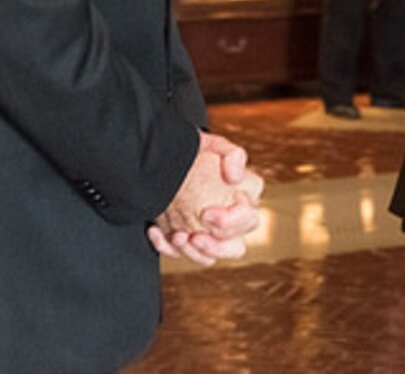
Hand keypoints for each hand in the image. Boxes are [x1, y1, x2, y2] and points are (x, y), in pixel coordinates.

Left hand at [148, 132, 264, 265]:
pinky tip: (155, 230)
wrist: (166, 158)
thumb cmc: (195, 152)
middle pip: (235, 248)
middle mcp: (229, 222)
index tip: (206, 213)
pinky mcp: (185, 239)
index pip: (249, 220)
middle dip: (215, 246)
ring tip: (177, 236)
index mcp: (242, 200)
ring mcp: (207, 233)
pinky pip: (178, 254)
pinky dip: (165, 246)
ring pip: (209, 258)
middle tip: (194, 235)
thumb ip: (232, 154)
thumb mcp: (213, 145)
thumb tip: (235, 176)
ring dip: (192, 252)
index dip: (231, 221)